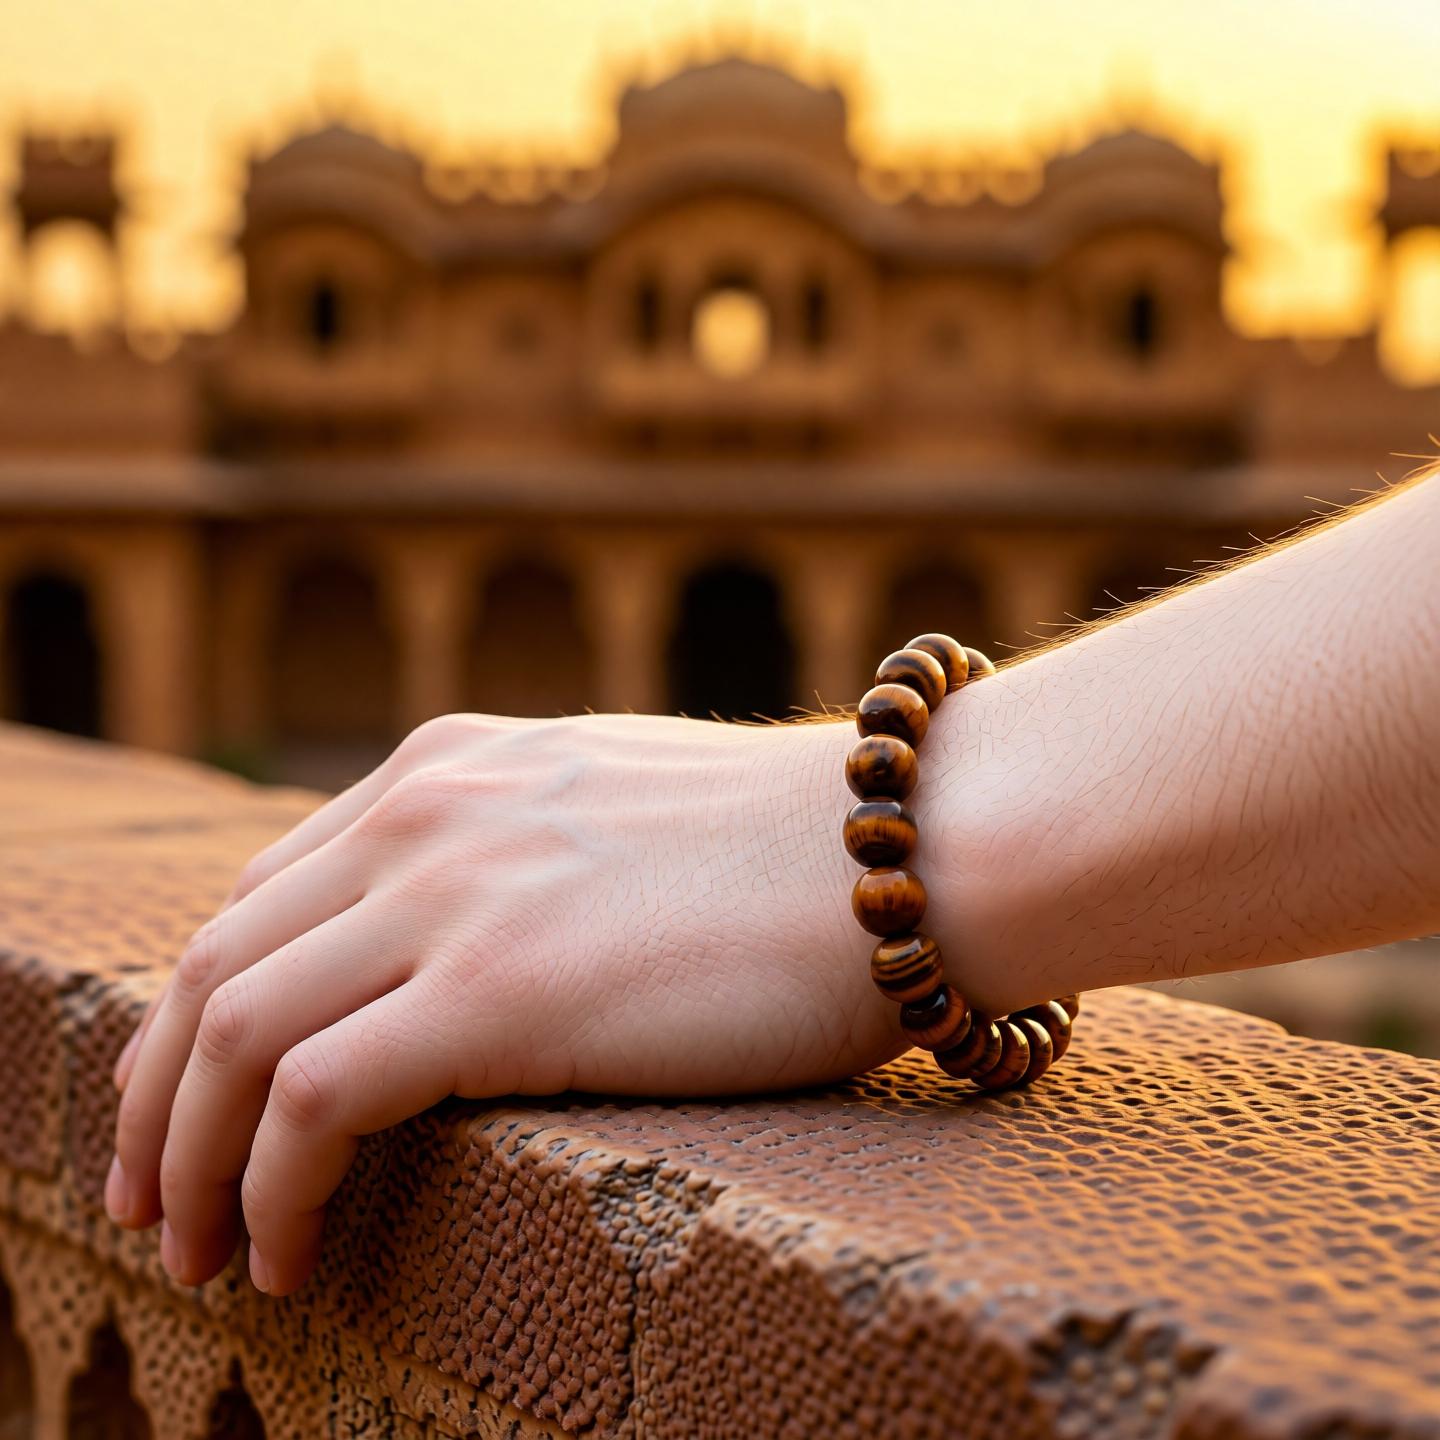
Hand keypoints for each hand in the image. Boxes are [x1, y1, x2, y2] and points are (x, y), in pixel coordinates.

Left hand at [105, 711, 904, 1294]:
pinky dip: (269, 1189)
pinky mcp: (499, 990)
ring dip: (186, 1160)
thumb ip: (507, 847)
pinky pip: (310, 1101)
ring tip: (198, 1251)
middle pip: (212, 968)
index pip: (260, 899)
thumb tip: (446, 946)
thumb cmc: (787, 849)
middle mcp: (426, 814)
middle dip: (151, 1100)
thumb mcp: (605, 809)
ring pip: (225, 1036)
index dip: (201, 1018)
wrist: (905, 844)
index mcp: (447, 769)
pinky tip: (289, 1254)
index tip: (197, 1108)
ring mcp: (456, 893)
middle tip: (152, 1201)